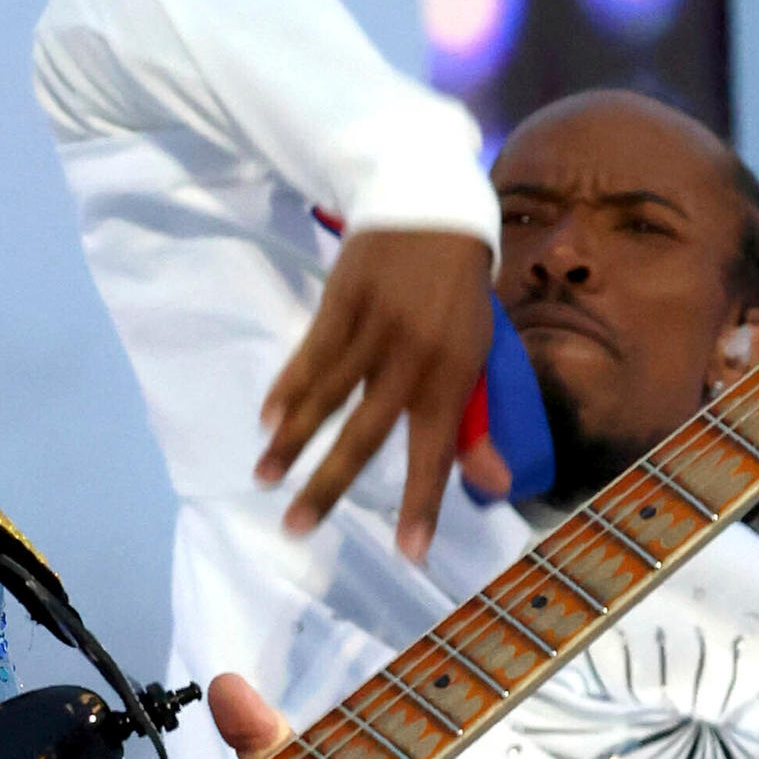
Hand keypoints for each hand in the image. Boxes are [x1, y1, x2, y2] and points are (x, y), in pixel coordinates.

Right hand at [257, 228, 493, 560]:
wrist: (435, 206)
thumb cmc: (459, 296)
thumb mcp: (479, 354)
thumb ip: (477, 423)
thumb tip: (494, 486)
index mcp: (453, 375)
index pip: (437, 451)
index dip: (422, 503)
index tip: (408, 552)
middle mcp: (413, 356)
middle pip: (366, 433)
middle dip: (328, 485)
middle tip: (294, 529)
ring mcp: (375, 327)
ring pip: (327, 395)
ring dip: (292, 440)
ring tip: (264, 479)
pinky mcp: (343, 300)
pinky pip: (310, 352)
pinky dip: (288, 387)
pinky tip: (267, 420)